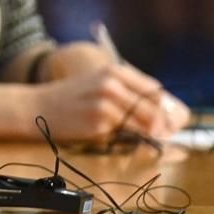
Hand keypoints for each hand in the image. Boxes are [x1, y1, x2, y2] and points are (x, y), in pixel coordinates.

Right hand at [27, 62, 190, 142]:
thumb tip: (162, 114)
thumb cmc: (71, 98)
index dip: (168, 108)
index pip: (155, 90)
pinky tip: (131, 142)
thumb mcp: (99, 85)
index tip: (175, 121)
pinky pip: (127, 135)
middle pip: (154, 107)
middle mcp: (113, 83)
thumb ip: (127, 94)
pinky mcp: (100, 121)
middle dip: (165, 124)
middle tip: (168, 136)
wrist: (38, 107)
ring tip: (153, 142)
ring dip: (153, 135)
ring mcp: (106, 102)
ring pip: (144, 123)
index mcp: (115, 71)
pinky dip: (133, 141)